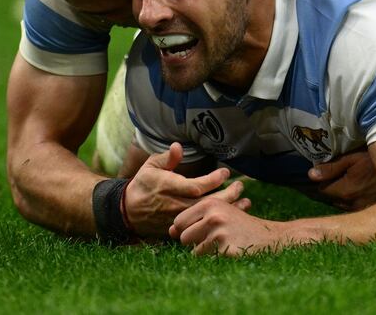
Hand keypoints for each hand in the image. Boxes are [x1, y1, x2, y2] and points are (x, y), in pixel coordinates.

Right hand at [124, 143, 249, 237]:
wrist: (129, 211)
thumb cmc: (143, 184)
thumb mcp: (151, 167)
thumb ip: (167, 158)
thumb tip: (178, 146)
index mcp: (168, 187)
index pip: (195, 186)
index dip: (213, 180)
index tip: (226, 172)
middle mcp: (175, 204)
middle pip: (207, 203)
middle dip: (227, 195)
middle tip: (241, 185)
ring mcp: (179, 218)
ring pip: (208, 216)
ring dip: (228, 209)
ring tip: (246, 201)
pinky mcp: (181, 228)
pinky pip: (204, 225)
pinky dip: (220, 220)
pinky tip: (234, 215)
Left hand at [170, 199, 290, 256]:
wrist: (268, 237)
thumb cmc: (238, 225)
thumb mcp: (218, 214)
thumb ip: (194, 219)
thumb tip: (170, 231)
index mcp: (210, 204)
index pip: (179, 222)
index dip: (184, 231)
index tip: (197, 232)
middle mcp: (213, 216)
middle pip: (184, 238)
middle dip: (193, 243)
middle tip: (212, 240)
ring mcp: (220, 234)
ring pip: (195, 252)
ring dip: (206, 253)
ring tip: (223, 245)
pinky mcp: (227, 251)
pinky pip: (208, 261)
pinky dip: (215, 260)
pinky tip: (229, 252)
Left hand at [308, 149, 375, 210]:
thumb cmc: (372, 160)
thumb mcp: (350, 159)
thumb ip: (330, 168)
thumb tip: (311, 175)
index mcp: (346, 191)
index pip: (323, 190)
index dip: (324, 180)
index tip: (330, 172)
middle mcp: (352, 204)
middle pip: (331, 198)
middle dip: (332, 188)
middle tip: (341, 175)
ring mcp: (360, 208)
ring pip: (340, 203)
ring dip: (341, 194)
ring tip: (350, 181)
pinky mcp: (367, 209)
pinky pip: (351, 206)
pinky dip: (350, 199)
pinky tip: (357, 189)